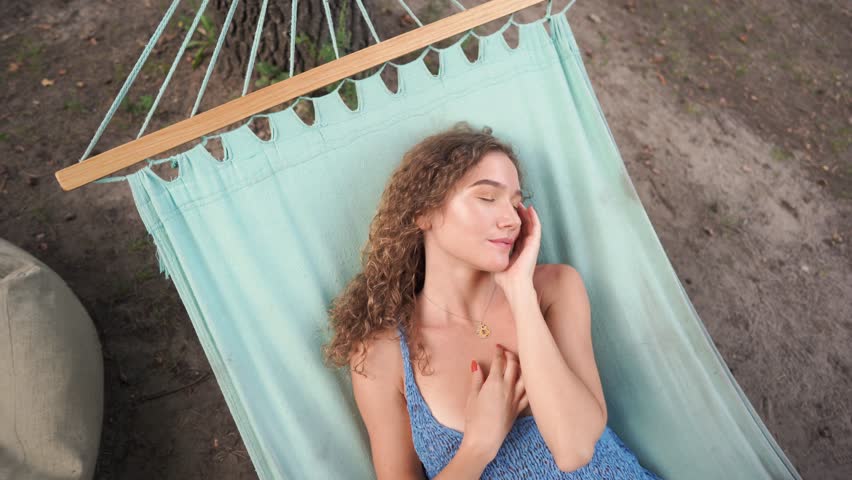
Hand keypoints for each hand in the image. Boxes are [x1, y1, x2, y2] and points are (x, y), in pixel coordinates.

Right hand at [461, 345, 528, 460]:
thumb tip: (476, 364)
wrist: (484, 440)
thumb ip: (476, 379)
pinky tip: (527, 383)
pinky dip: (529, 385)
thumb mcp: (472, 397)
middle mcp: (508, 388)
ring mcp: (515, 399)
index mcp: (495, 383)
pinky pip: (528, 394)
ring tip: (519, 364)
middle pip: (514, 366)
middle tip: (506, 352)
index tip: (497, 347)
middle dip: (511, 356)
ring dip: (523, 368)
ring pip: (525, 378)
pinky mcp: (518, 409)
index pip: (500, 362)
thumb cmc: (474, 419)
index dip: (499, 352)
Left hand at [494, 203, 540, 293]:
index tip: (508, 215)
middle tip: (515, 204)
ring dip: (528, 214)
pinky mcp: (534, 244)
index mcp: (518, 251)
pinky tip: (530, 209)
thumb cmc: (505, 279)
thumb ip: (492, 256)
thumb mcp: (496, 263)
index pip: (517, 234)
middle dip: (521, 216)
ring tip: (522, 204)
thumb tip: (482, 251)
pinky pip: (536, 227)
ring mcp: (531, 245)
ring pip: (531, 225)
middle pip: (525, 227)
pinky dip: (534, 218)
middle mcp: (526, 247)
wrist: (514, 285)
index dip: (514, 224)